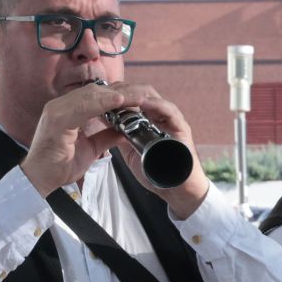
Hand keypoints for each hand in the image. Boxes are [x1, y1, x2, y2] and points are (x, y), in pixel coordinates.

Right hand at [20, 81, 210, 215]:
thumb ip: (107, 135)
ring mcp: (56, 111)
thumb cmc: (61, 164)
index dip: (118, 96)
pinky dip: (101, 103)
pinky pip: (81, 107)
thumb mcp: (92, 148)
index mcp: (68, 111)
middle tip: (144, 95)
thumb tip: (126, 130)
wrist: (40, 180)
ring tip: (137, 97)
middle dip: (122, 93)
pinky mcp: (55, 120)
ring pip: (91, 96)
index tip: (139, 99)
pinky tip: (118, 102)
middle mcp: (60, 106)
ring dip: (116, 96)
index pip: (97, 97)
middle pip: (96, 92)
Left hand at [107, 82, 210, 217]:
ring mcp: (171, 120)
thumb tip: (105, 124)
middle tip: (107, 91)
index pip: (130, 98)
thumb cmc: (156, 172)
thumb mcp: (131, 151)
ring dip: (135, 94)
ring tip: (121, 94)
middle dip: (122, 90)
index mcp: (147, 120)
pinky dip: (155, 104)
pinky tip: (142, 102)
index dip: (115, 94)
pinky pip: (169, 110)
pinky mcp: (182, 127)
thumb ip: (121, 136)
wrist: (175, 190)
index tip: (99, 93)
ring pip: (152, 97)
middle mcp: (159, 116)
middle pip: (139, 92)